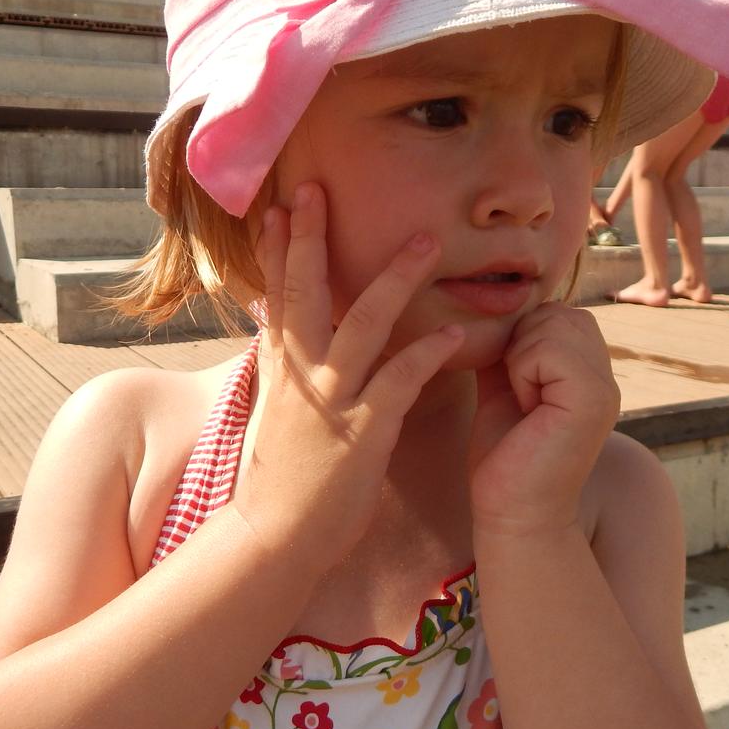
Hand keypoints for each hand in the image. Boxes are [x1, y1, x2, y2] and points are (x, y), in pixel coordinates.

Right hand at [233, 183, 465, 574]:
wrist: (273, 539)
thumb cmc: (281, 480)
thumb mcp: (273, 413)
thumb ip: (279, 366)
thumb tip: (273, 323)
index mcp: (281, 370)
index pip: (276, 297)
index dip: (278, 250)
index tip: (280, 207)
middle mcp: (302, 375)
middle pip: (304, 293)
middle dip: (310, 240)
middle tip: (316, 189)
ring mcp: (331, 400)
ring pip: (363, 325)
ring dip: (396, 280)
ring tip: (429, 242)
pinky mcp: (362, 431)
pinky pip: (399, 382)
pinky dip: (427, 356)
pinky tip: (455, 335)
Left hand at [468, 303, 619, 538]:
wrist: (511, 512)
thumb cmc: (506, 458)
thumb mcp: (505, 387)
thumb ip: (512, 348)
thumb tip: (498, 310)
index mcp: (589, 373)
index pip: (557, 313)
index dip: (521, 340)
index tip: (517, 389)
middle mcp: (606, 376)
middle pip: (558, 312)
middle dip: (521, 344)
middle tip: (519, 396)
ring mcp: (604, 387)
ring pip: (552, 323)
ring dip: (520, 359)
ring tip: (524, 403)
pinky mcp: (592, 399)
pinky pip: (548, 349)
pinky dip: (523, 372)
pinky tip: (527, 409)